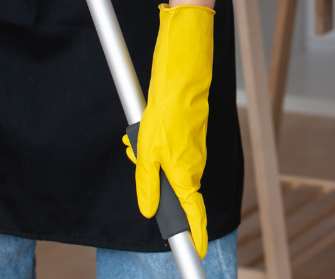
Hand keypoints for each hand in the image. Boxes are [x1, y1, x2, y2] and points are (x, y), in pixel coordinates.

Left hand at [124, 4, 213, 257]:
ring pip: (170, 167)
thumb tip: (148, 210)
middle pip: (175, 189)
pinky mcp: (191, 136)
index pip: (193, 214)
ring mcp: (194, 150)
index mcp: (184, 174)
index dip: (194, 237)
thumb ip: (147, 185)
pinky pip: (172, 151)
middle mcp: (194, 165)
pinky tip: (149, 127)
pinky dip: (158, 145)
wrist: (182, 78)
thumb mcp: (146, 153)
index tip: (196, 256)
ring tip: (141, 137)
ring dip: (153, 160)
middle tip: (138, 157)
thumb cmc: (166, 115)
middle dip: (156, 184)